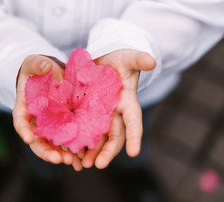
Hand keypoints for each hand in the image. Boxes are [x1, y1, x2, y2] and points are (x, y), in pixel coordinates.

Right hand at [12, 55, 82, 170]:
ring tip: (73, 163)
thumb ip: (37, 64)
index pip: (20, 121)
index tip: (28, 139)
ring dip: (61, 155)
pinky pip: (67, 140)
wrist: (50, 74)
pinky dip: (73, 150)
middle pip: (37, 140)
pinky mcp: (64, 125)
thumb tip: (45, 67)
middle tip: (57, 159)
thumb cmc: (37, 69)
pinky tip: (82, 158)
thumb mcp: (34, 63)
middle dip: (46, 151)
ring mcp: (50, 125)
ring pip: (53, 144)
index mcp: (24, 107)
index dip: (23, 130)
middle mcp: (36, 121)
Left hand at [81, 49, 155, 168]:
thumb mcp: (128, 57)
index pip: (134, 121)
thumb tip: (152, 61)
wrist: (104, 61)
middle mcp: (115, 113)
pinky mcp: (85, 113)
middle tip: (99, 165)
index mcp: (127, 102)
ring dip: (92, 152)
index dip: (135, 137)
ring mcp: (100, 115)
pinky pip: (83, 131)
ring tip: (82, 165)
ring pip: (98, 138)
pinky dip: (79, 143)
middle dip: (108, 151)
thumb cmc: (120, 60)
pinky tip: (72, 154)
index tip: (134, 152)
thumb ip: (138, 59)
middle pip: (114, 136)